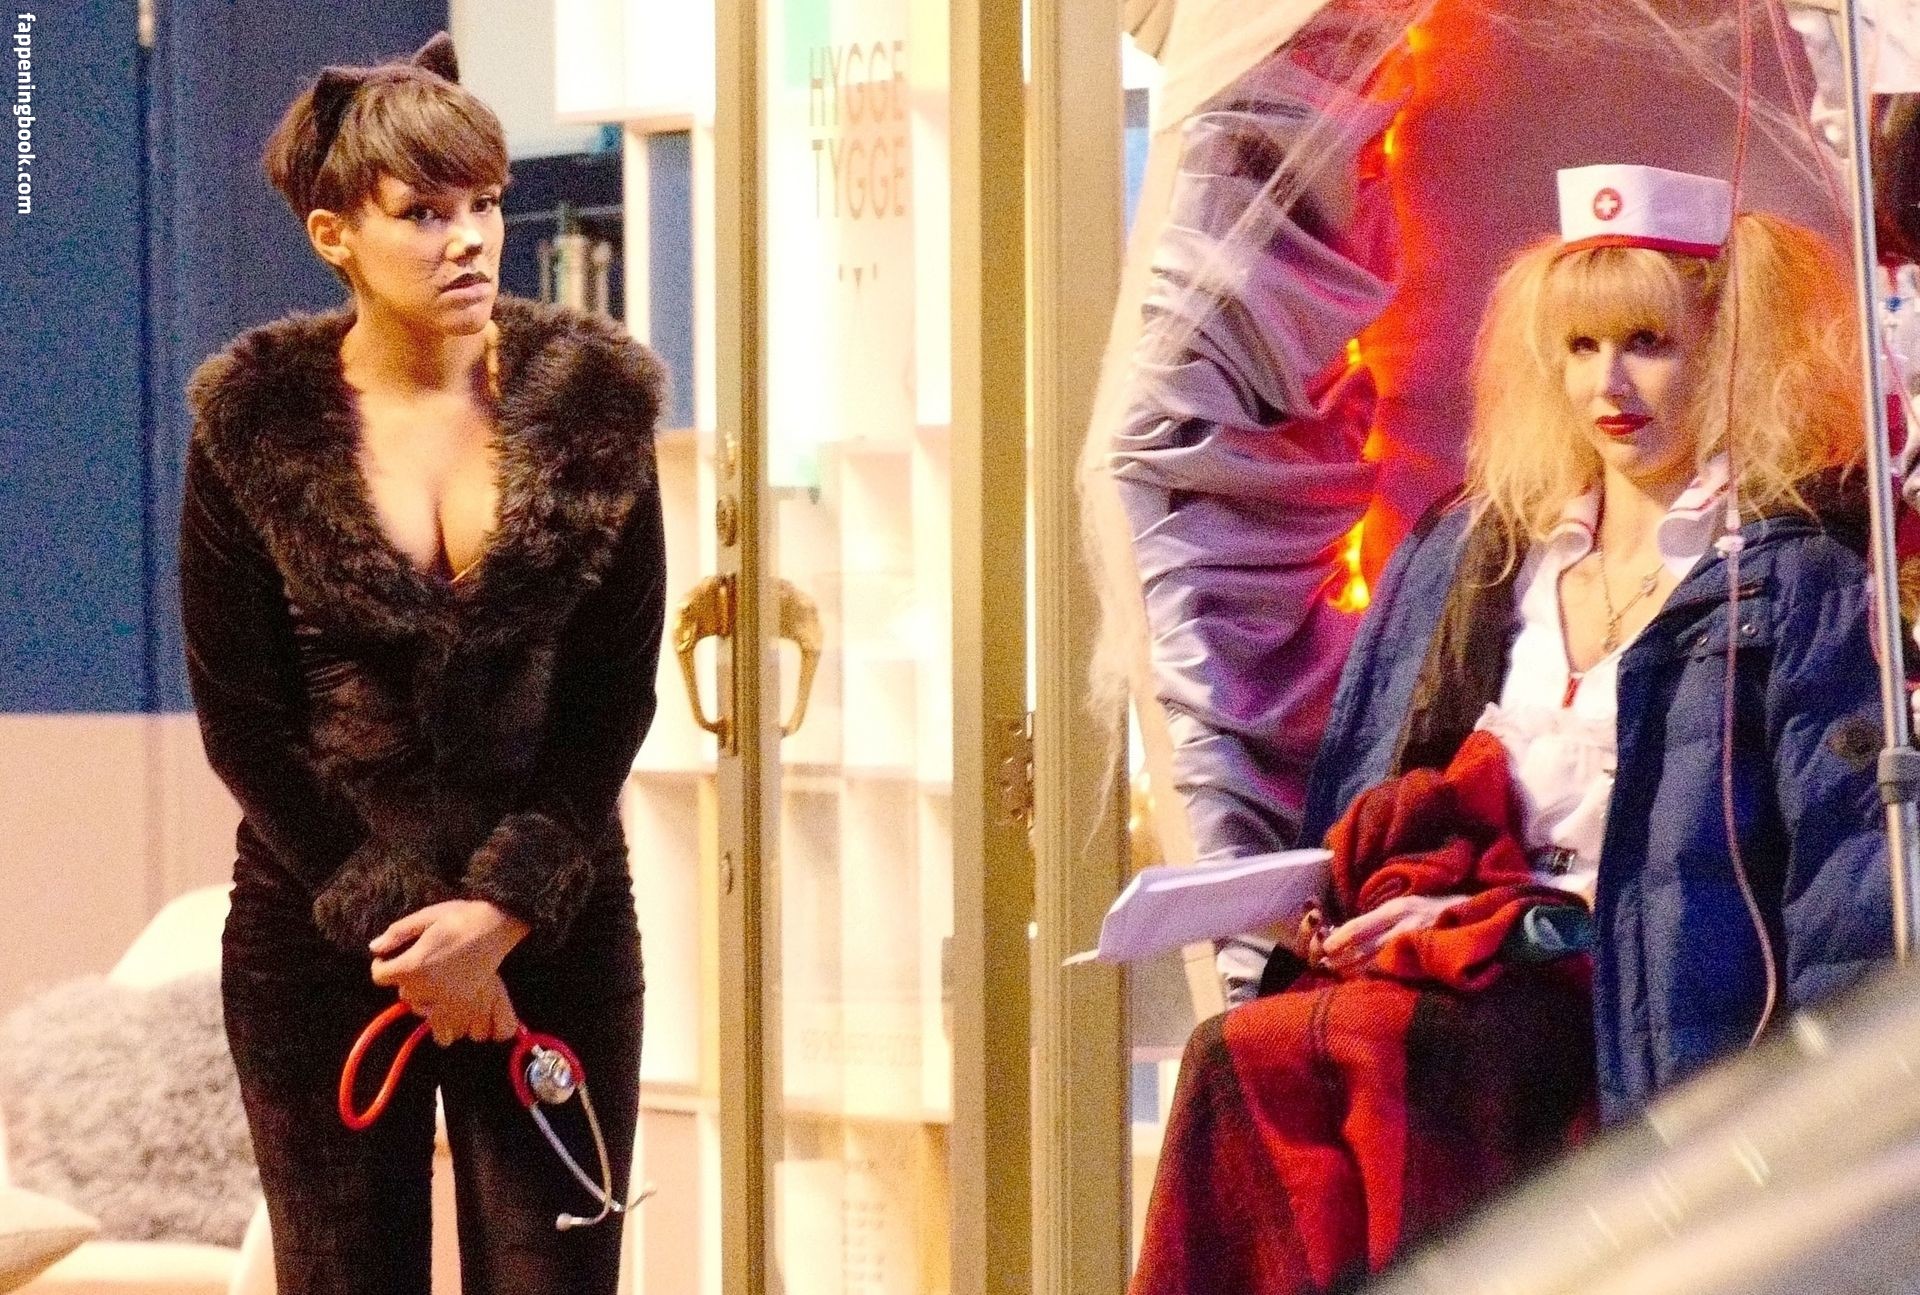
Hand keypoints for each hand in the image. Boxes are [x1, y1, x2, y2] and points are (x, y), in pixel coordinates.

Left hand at [369, 900, 530, 1044]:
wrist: (494, 925)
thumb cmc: (460, 917)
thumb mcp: (425, 917)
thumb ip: (397, 934)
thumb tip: (374, 947)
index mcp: (413, 966)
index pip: (380, 976)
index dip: (381, 965)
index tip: (388, 958)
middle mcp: (427, 988)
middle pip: (404, 994)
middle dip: (407, 980)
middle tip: (420, 964)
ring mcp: (447, 999)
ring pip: (422, 1012)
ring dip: (424, 1001)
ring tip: (433, 985)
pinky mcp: (464, 1004)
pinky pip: (445, 1023)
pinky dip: (443, 1017)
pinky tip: (447, 1000)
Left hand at [1317, 894, 1466, 973]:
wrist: (1476, 915)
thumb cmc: (1434, 911)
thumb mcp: (1406, 907)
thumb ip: (1381, 920)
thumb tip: (1348, 934)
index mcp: (1396, 909)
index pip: (1359, 926)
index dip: (1340, 939)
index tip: (1324, 949)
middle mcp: (1406, 924)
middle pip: (1366, 947)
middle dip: (1344, 960)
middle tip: (1325, 967)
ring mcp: (1420, 941)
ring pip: (1380, 961)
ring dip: (1357, 971)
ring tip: (1340, 976)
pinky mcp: (1431, 958)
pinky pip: (1400, 971)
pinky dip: (1382, 976)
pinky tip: (1370, 982)